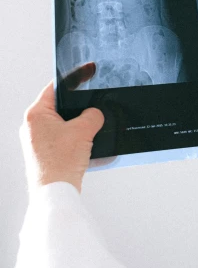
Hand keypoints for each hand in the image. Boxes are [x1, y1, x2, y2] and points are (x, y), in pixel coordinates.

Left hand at [20, 64, 104, 195]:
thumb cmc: (60, 164)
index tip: (87, 73)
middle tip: (92, 108)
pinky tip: (85, 145)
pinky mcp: (43, 154)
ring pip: (62, 124)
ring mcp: (36, 141)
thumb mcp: (84, 130)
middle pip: (59, 107)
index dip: (74, 80)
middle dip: (78, 108)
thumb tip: (95, 113)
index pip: (55, 88)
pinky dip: (74, 139)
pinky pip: (62, 139)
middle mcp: (32, 126)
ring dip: (77, 126)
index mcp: (35, 114)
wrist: (55, 194)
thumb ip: (93, 115)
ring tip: (89, 131)